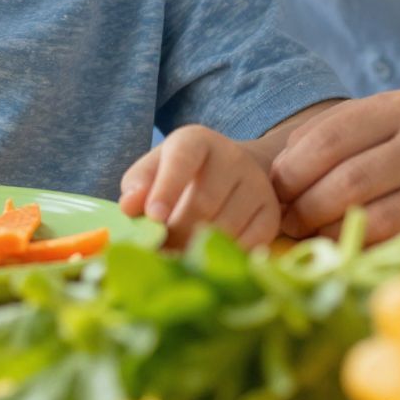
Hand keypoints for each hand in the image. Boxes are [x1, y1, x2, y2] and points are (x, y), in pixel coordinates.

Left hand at [118, 127, 280, 249]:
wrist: (231, 173)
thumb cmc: (181, 174)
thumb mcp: (155, 169)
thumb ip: (138, 185)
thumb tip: (128, 208)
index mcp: (196, 140)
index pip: (182, 159)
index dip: (167, 188)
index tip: (153, 217)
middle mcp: (232, 157)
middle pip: (203, 203)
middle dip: (176, 234)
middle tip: (158, 253)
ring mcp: (257, 184)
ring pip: (225, 227)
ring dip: (197, 250)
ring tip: (178, 258)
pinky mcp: (271, 212)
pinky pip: (249, 243)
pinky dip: (225, 257)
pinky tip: (208, 259)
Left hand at [269, 90, 399, 244]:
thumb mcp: (374, 124)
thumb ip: (326, 136)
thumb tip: (279, 176)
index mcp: (398, 107)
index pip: (328, 139)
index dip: (291, 172)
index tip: (276, 192)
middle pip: (348, 181)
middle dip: (306, 207)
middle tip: (288, 222)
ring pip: (371, 215)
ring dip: (329, 231)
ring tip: (312, 234)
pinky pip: (395, 239)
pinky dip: (360, 245)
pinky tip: (346, 243)